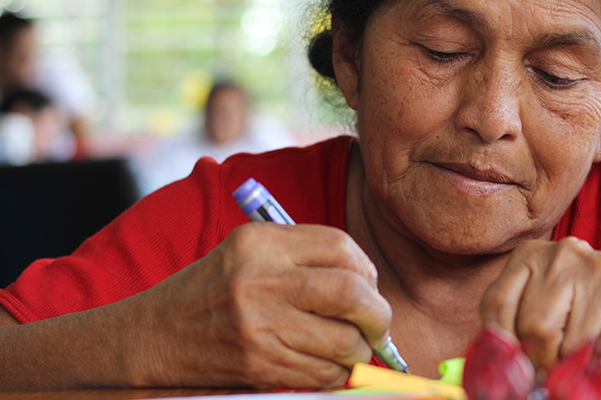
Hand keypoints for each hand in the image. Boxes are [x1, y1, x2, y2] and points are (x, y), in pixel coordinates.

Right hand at [123, 223, 389, 388]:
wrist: (154, 336)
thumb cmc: (211, 292)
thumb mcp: (248, 254)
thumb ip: (302, 258)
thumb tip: (368, 285)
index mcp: (260, 243)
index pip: (340, 246)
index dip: (366, 269)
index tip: (369, 286)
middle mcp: (261, 279)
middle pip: (351, 293)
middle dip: (378, 314)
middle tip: (378, 324)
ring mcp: (259, 324)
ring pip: (344, 341)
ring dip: (361, 350)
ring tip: (353, 348)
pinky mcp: (258, 363)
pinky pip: (323, 373)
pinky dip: (338, 373)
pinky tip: (328, 365)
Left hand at [480, 237, 600, 369]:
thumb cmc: (590, 317)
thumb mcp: (544, 311)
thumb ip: (517, 325)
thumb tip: (499, 361)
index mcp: (531, 255)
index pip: (497, 302)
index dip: (504, 343)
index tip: (516, 364)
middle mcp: (563, 253)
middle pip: (534, 324)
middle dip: (543, 359)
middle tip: (555, 367)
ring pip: (569, 341)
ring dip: (575, 363)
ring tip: (586, 353)